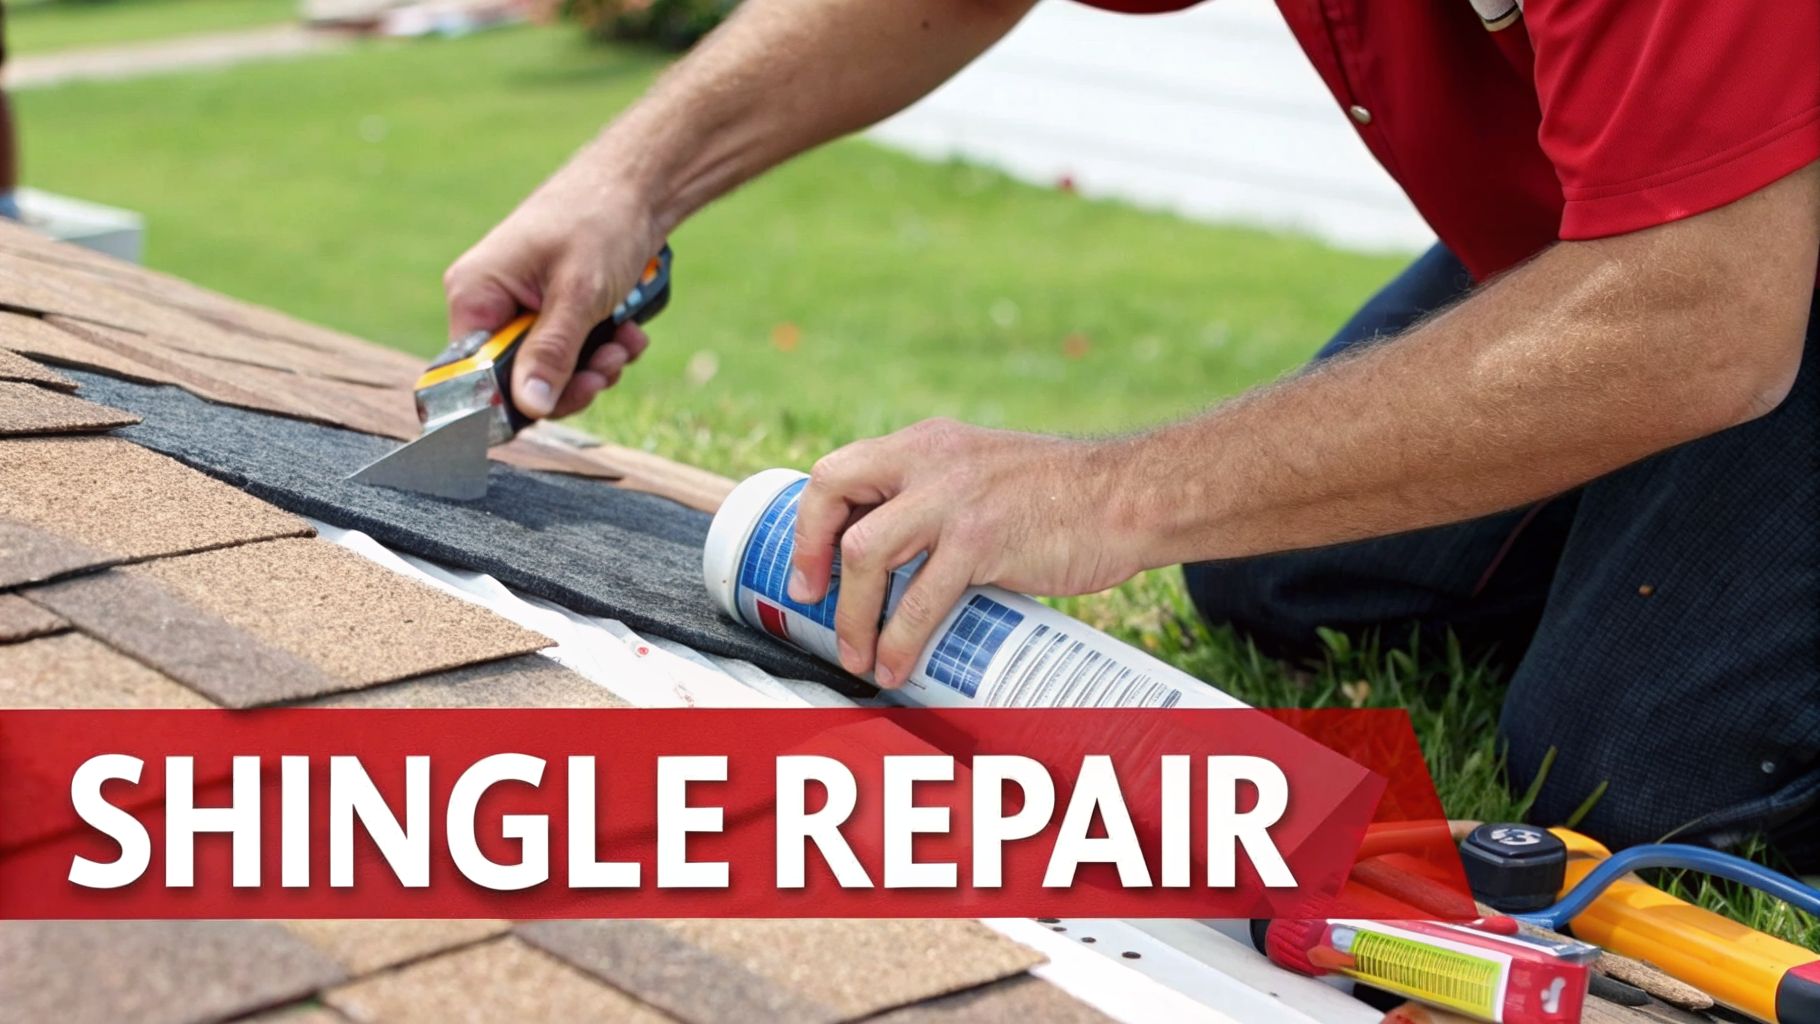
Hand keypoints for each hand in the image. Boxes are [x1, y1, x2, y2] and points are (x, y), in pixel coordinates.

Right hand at [443, 162, 661, 419]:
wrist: (636, 184)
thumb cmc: (599, 221)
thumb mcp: (578, 295)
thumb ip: (552, 354)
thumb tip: (529, 407)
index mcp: (475, 294)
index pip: (469, 375)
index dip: (508, 401)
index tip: (554, 405)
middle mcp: (489, 303)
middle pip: (517, 380)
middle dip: (569, 381)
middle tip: (606, 369)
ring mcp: (521, 307)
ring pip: (550, 369)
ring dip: (594, 367)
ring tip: (624, 344)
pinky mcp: (552, 309)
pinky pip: (571, 351)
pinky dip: (603, 349)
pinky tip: (628, 333)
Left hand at [786, 418, 1140, 687]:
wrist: (1131, 496)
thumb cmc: (1062, 498)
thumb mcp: (984, 475)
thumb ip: (938, 499)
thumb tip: (894, 560)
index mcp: (926, 443)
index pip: (838, 469)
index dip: (810, 522)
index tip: (809, 569)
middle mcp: (931, 460)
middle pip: (835, 496)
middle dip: (812, 558)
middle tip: (813, 605)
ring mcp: (955, 498)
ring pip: (868, 554)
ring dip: (853, 615)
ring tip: (858, 656)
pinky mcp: (983, 540)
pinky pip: (920, 598)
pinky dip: (899, 639)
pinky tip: (896, 664)